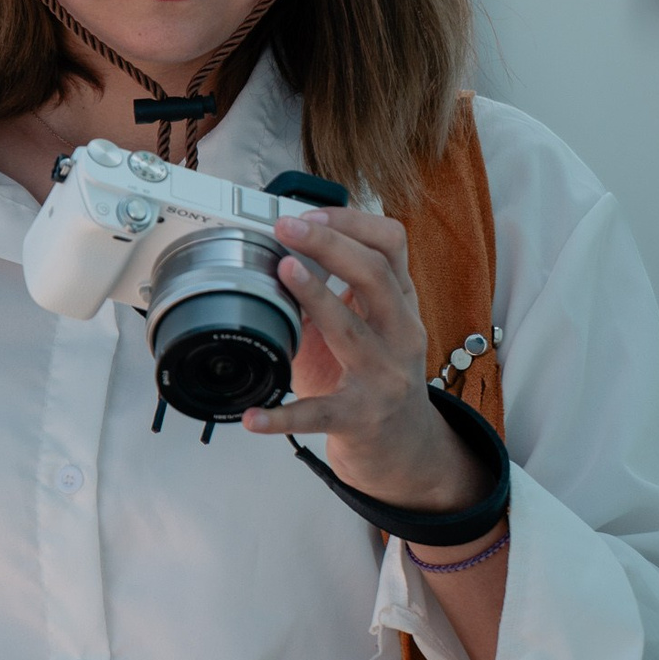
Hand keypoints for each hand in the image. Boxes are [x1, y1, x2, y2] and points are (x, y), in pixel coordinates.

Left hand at [241, 207, 493, 512]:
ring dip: (316, 297)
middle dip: (329, 244)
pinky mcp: (360, 418)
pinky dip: (283, 416)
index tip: (310, 214)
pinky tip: (254, 417)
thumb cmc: (375, 375)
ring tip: (283, 274)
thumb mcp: (367, 324)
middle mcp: (401, 333)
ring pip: (352, 331)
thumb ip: (336, 292)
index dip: (351, 222)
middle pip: (375, 275)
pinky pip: (319, 415)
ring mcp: (384, 376)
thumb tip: (279, 253)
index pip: (391, 244)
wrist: (404, 445)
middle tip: (286, 228)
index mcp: (400, 303)